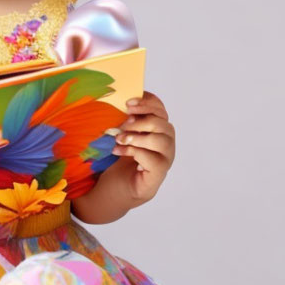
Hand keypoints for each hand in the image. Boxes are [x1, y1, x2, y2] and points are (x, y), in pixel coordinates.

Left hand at [105, 90, 175, 207]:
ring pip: (158, 140)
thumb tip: (119, 101)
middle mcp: (167, 139)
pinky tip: (117, 151)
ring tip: (119, 139)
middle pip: (160, 123)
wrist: (123, 183)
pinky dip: (132, 151)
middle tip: (123, 124)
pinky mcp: (160, 170)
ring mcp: (166, 155)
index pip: (159, 108)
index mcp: (159, 125)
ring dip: (136, 137)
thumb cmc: (125, 155)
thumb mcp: (125, 132)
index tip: (127, 103)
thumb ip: (127, 118)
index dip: (146, 102)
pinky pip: (150, 158)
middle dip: (140, 121)